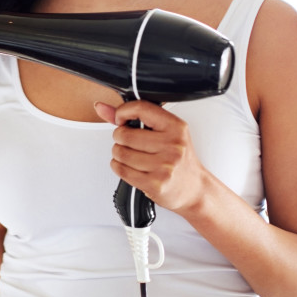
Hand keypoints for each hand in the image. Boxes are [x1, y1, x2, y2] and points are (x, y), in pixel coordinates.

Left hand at [94, 100, 208, 213]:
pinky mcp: (155, 184)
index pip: (141, 108)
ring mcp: (164, 166)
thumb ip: (132, 117)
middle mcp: (172, 146)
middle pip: (125, 134)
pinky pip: (121, 170)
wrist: (195, 189)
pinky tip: (129, 166)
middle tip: (128, 142)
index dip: (122, 112)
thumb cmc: (179, 159)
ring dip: (118, 154)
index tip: (120, 119)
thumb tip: (101, 107)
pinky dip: (118, 166)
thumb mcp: (164, 132)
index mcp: (176, 128)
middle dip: (120, 138)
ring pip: (120, 152)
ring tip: (130, 155)